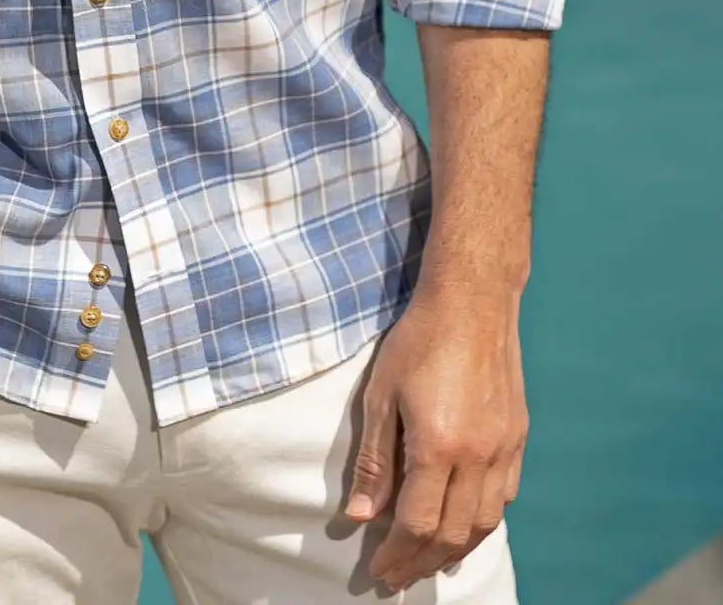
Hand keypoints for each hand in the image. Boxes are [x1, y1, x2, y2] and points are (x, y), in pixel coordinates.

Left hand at [344, 283, 527, 593]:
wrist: (472, 303)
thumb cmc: (419, 341)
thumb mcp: (381, 396)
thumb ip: (375, 461)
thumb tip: (362, 516)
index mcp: (439, 447)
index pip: (418, 523)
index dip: (397, 554)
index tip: (379, 572)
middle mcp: (479, 457)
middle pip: (453, 534)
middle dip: (422, 562)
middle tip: (398, 578)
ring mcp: (504, 449)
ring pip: (485, 523)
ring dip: (455, 550)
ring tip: (429, 562)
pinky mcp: (518, 438)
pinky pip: (504, 497)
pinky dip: (482, 522)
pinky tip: (464, 525)